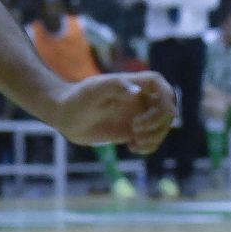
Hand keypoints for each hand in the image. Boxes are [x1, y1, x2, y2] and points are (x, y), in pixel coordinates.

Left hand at [52, 72, 175, 154]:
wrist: (64, 115)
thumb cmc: (76, 99)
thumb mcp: (94, 91)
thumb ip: (115, 87)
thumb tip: (137, 92)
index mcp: (134, 84)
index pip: (160, 85)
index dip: (166, 98)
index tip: (158, 113)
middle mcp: (139, 99)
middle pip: (167, 108)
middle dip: (158, 122)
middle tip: (135, 129)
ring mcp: (137, 115)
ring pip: (161, 126)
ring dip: (155, 136)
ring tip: (134, 141)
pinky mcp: (131, 131)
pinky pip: (150, 139)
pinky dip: (148, 146)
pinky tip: (132, 147)